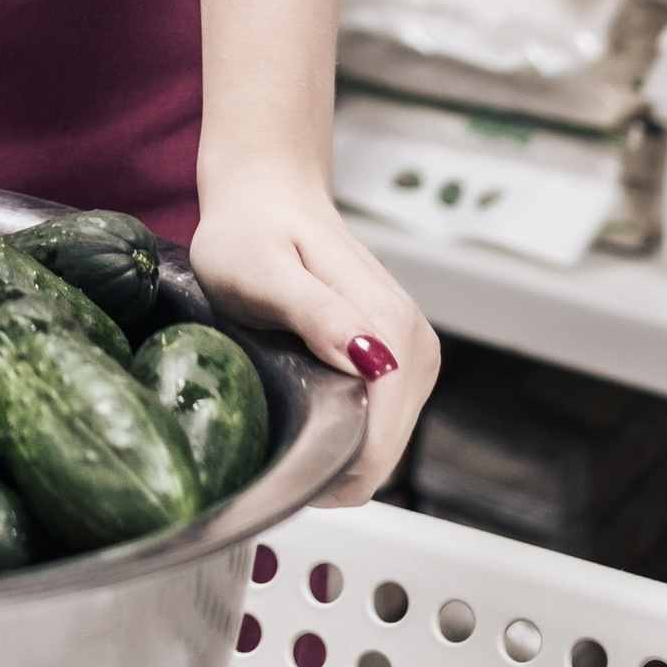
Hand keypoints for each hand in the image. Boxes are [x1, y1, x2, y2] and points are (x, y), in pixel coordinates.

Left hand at [188, 175, 436, 506]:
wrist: (268, 200)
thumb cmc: (252, 234)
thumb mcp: (263, 270)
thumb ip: (314, 312)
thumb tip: (366, 359)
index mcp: (388, 323)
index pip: (383, 433)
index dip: (339, 467)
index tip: (290, 466)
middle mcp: (414, 341)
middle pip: (390, 446)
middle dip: (340, 464)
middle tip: (281, 447)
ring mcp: (415, 351)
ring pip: (390, 440)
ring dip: (347, 450)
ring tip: (293, 427)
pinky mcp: (405, 359)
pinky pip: (387, 420)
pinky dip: (355, 431)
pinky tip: (316, 414)